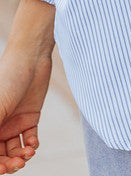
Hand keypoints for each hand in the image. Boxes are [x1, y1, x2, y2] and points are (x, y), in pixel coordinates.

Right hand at [0, 46, 52, 173]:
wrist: (31, 58)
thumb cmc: (8, 78)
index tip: (1, 168)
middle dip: (7, 163)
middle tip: (18, 164)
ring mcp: (13, 122)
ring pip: (14, 150)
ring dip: (21, 156)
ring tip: (28, 153)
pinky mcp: (30, 117)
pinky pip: (29, 139)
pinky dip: (31, 145)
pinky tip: (33, 144)